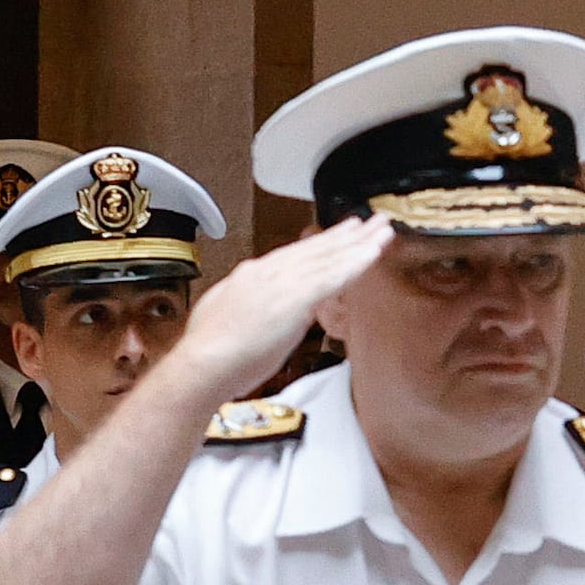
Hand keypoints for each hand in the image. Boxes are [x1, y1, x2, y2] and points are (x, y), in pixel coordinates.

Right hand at [163, 215, 395, 411]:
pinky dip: (354, 263)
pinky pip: (333, 277)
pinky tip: (372, 253)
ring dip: (360, 243)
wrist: (201, 362)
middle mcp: (269, 272)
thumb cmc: (209, 350)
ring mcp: (282, 283)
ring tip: (382, 230)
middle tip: (371, 221)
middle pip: (317, 249)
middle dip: (347, 235)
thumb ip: (254, 306)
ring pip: (329, 258)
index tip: (341, 233)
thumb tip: (268, 308)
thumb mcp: (229, 314)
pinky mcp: (294, 299)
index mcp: (253, 275)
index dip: (322, 242)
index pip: (296, 254)